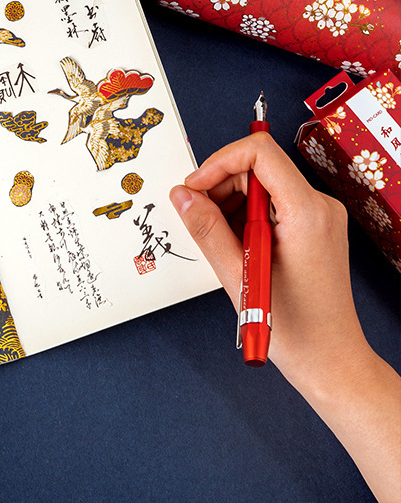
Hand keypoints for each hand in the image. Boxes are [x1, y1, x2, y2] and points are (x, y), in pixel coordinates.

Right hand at [170, 132, 400, 502]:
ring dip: (229, 204)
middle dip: (220, 186)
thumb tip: (181, 195)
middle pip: (257, 168)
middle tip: (196, 218)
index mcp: (306, 212)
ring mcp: (317, 215)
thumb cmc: (296, 328)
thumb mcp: (238, 274)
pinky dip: (242, 216)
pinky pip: (268, 203)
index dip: (219, 162)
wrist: (331, 360)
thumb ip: (206, 228)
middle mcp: (318, 206)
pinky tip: (234, 245)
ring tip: (219, 242)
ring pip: (260, 185)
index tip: (194, 188)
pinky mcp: (311, 226)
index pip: (260, 153)